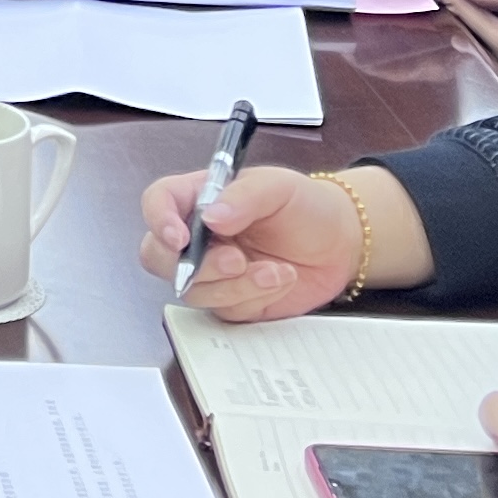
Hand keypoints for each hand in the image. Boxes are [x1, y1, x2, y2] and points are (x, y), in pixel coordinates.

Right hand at [137, 161, 367, 321]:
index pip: (158, 202)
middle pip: (158, 257)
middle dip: (194, 265)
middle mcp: (197, 237)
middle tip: (236, 261)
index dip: (158, 220)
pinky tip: (282, 278)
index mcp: (198, 198)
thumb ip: (243, 196)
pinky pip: (226, 309)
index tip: (180, 237)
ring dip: (235, 285)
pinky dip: (255, 297)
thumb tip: (210, 217)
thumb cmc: (305, 205)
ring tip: (276, 269)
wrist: (340, 244)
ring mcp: (211, 272)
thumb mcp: (278, 187)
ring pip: (192, 291)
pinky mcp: (231, 301)